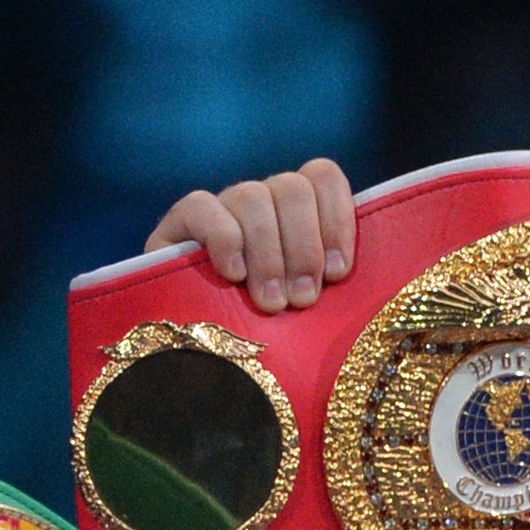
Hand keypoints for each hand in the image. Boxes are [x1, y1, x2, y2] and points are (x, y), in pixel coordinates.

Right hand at [148, 160, 355, 315]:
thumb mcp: (307, 305)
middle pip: (293, 188)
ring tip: (273, 303)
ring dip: (269, 254)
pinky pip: (202, 206)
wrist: (196, 352)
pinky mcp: (179, 223)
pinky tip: (234, 276)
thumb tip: (350, 274)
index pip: (322, 176)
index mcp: (298, 212)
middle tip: (304, 299)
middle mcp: (261, 201)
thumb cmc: (267, 330)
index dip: (337, 218)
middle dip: (304, 248)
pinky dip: (224, 239)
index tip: (338, 272)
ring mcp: (220, 208)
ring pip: (253, 197)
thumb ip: (329, 281)